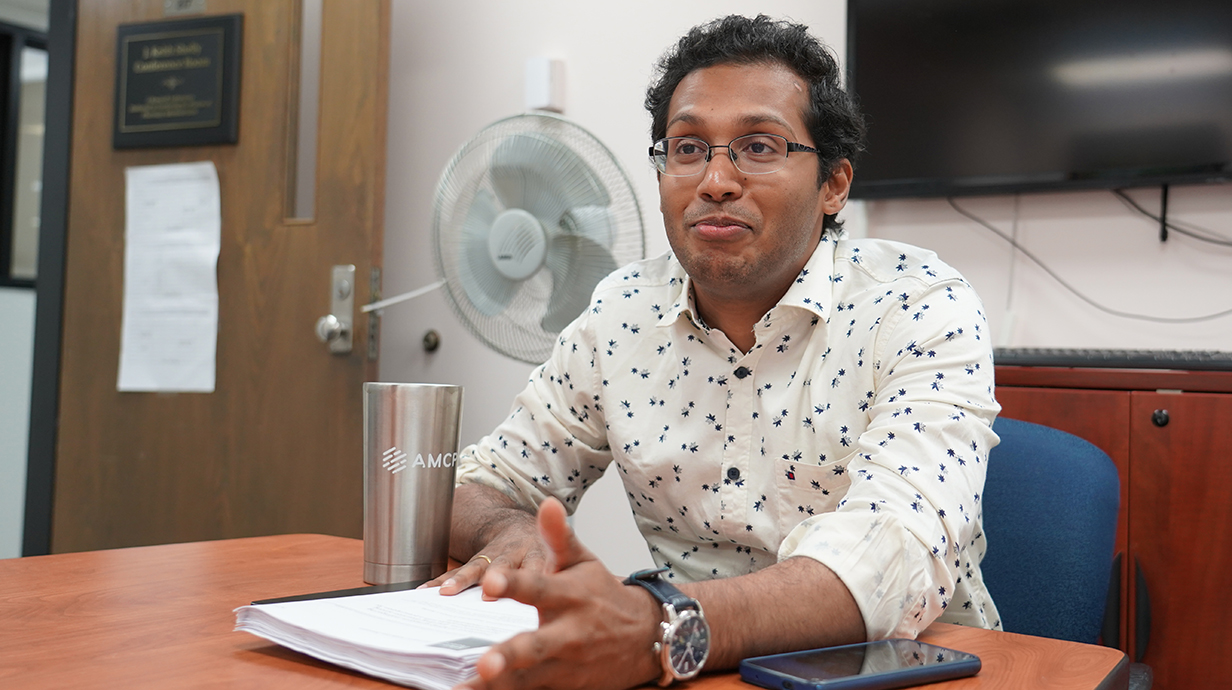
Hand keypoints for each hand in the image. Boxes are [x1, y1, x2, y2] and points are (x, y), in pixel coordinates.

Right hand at [420, 484, 550, 598]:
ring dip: (462, 580)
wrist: (521, 528)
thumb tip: (546, 623)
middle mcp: (515, 554)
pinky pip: (457, 570)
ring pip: (477, 567)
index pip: (537, 569)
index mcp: (539, 556)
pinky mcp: (477, 561)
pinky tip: (425, 591)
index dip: (534, 580)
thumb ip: (552, 587)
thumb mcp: (556, 567)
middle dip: (497, 579)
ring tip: (447, 592)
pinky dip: (441, 581)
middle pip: (506, 566)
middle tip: (488, 597)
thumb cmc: (542, 557)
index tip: (529, 599)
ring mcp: (493, 556)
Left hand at [454, 498, 662, 689]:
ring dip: (500, 686)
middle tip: (485, 663)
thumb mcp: (583, 561)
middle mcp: (568, 634)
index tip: (490, 580)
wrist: (646, 636)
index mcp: (570, 596)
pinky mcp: (562, 687)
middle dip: (510, 655)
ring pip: (529, 679)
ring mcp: (565, 666)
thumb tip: (546, 503)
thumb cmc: (603, 594)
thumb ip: (558, 536)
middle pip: (536, 646)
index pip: (539, 587)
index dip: (514, 583)